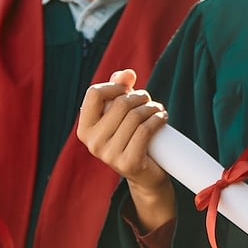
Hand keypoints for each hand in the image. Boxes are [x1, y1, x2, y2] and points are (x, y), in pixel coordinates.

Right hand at [78, 69, 175, 231]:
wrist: (145, 174)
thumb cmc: (131, 137)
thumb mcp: (121, 114)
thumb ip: (119, 90)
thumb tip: (127, 73)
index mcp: (85, 129)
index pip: (94, 93)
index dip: (115, 86)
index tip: (128, 91)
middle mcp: (93, 143)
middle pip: (120, 103)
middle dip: (140, 97)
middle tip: (149, 102)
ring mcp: (109, 155)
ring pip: (135, 116)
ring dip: (152, 108)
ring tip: (158, 111)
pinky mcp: (128, 162)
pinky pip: (145, 130)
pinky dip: (157, 120)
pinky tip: (162, 118)